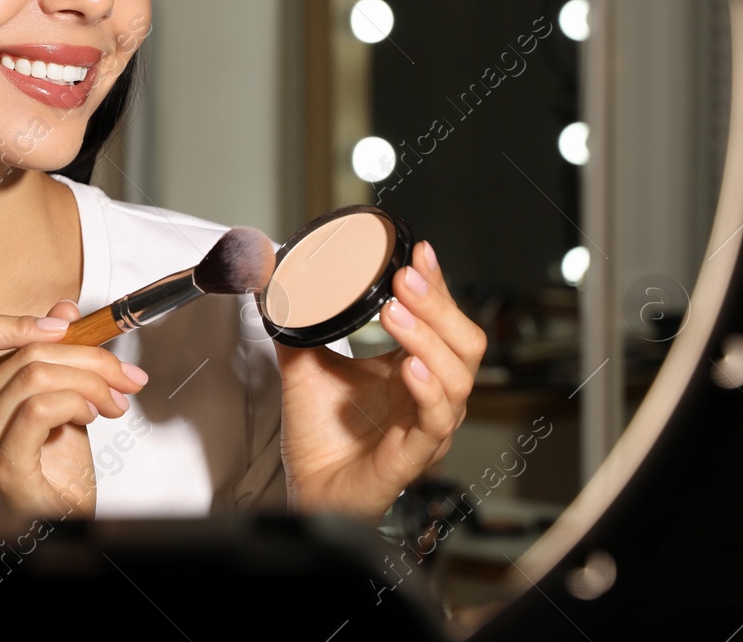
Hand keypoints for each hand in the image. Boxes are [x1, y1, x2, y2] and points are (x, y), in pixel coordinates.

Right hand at [0, 299, 148, 518]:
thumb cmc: (56, 480)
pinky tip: (94, 416)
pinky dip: (77, 402)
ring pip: (35, 375)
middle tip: (123, 374)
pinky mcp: (1, 466)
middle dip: (87, 356)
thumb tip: (63, 310)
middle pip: (22, 352)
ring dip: (91, 381)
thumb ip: (54, 360)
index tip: (68, 329)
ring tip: (114, 401)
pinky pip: (39, 408)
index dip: (20, 320)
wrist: (63, 532)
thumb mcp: (59, 406)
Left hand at [273, 241, 485, 520]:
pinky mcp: (411, 456)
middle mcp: (429, 395)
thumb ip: (297, 320)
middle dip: (439, 305)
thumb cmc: (320, 436)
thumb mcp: (306, 363)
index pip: (442, 318)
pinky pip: (434, 423)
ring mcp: (425, 426)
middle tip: (406, 278)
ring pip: (458, 379)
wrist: (306, 488)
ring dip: (429, 339)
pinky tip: (411, 368)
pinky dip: (427, 391)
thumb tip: (278, 278)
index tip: (419, 253)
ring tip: (397, 312)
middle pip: (465, 344)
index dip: (437, 284)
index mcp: (413, 368)